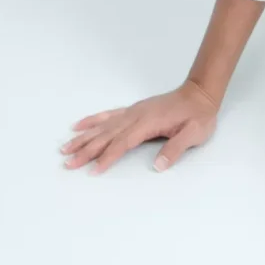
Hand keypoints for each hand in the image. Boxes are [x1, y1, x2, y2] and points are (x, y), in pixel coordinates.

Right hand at [60, 80, 219, 175]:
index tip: (93, 170)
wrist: (200, 94)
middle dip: (86, 150)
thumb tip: (158, 165)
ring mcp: (132, 112)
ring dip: (83, 138)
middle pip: (106, 135)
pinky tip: (79, 125)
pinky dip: (92, 121)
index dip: (107, 157)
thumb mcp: (194, 134)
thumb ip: (176, 149)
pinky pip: (107, 115)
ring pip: (102, 126)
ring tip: (65, 148)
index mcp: (148, 123)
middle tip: (68, 163)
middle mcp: (135, 116)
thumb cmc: (198, 115)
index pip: (123, 143)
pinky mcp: (133, 110)